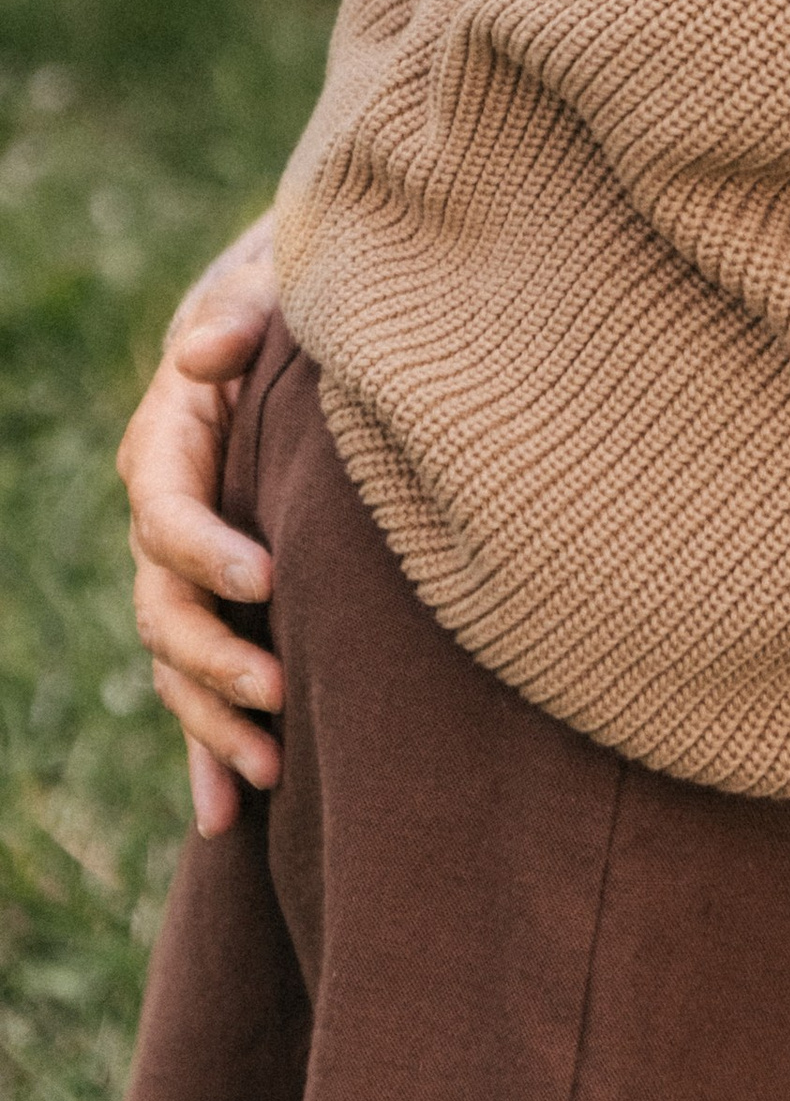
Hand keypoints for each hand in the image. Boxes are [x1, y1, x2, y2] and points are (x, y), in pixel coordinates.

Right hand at [121, 211, 283, 833]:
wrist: (315, 321)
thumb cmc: (299, 295)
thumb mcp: (273, 282)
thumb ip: (241, 311)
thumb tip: (204, 352)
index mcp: (169, 439)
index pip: (165, 507)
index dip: (205, 547)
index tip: (267, 575)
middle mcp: (166, 514)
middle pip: (163, 604)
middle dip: (215, 656)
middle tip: (281, 690)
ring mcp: (191, 569)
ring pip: (177, 661)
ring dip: (214, 721)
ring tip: (270, 773)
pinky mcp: (224, 605)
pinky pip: (202, 686)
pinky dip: (209, 750)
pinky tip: (225, 818)